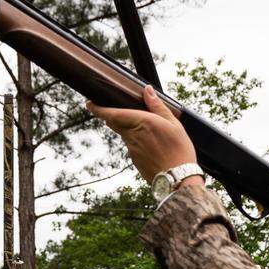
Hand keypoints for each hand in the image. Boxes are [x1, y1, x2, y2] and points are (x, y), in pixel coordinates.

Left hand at [87, 86, 201, 183]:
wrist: (177, 178)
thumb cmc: (179, 150)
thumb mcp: (173, 124)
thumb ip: (158, 106)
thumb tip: (147, 90)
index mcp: (141, 122)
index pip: (112, 114)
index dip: (98, 109)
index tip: (89, 104)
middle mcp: (132, 135)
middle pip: (115, 123)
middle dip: (113, 116)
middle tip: (115, 109)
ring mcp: (131, 149)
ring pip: (124, 134)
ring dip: (129, 129)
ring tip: (149, 131)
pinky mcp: (134, 160)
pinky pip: (131, 146)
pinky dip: (136, 141)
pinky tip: (152, 145)